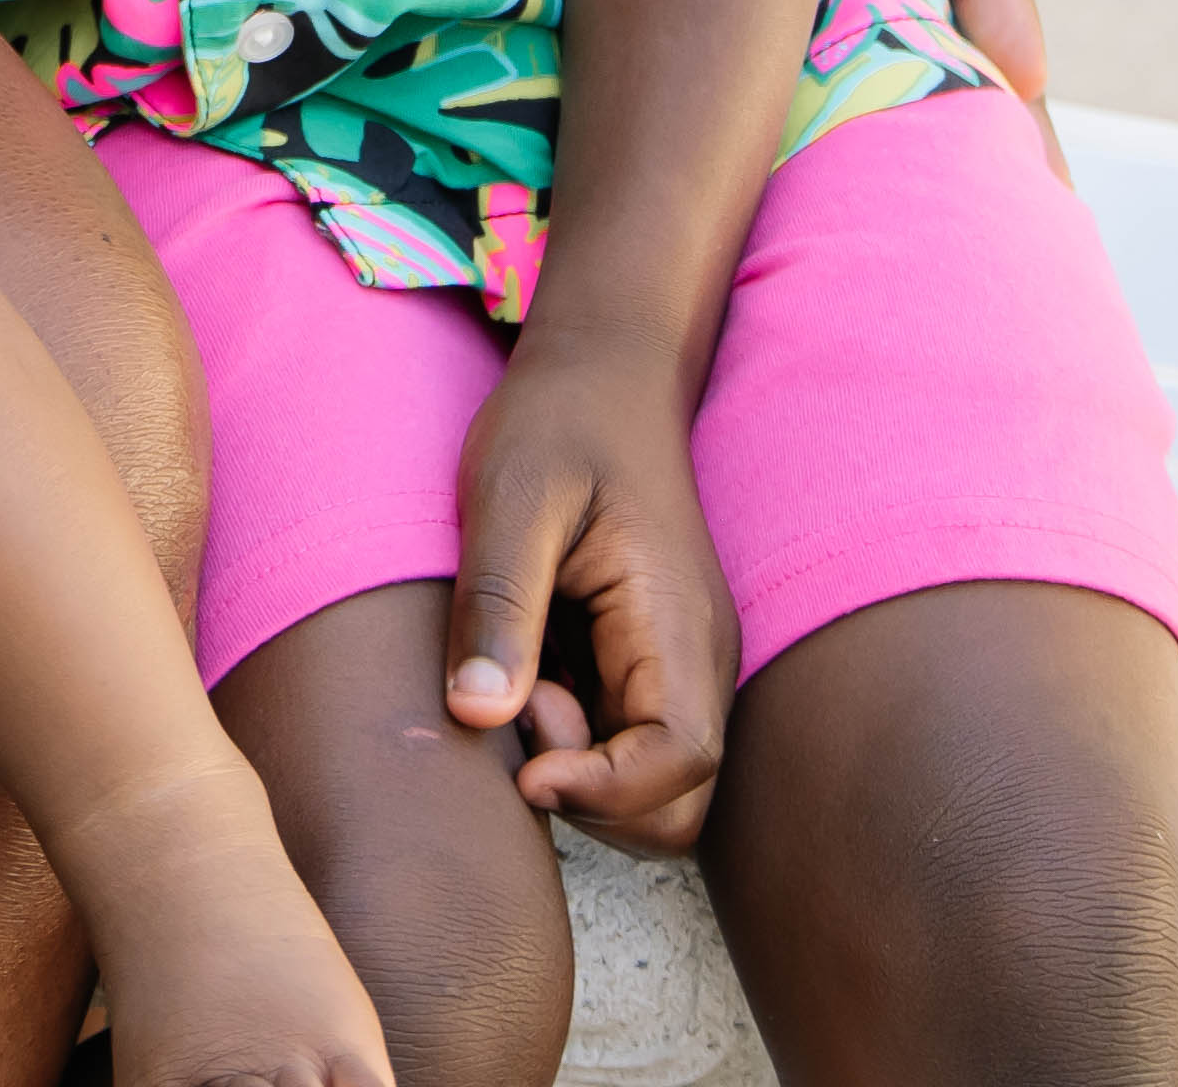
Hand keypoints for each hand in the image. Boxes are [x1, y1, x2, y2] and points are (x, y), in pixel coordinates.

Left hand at [443, 316, 746, 852]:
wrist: (603, 373)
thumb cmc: (556, 423)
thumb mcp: (509, 498)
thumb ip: (499, 605)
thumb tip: (479, 717)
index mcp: (677, 621)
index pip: (681, 763)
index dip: (605, 792)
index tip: (526, 763)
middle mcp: (698, 659)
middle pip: (677, 804)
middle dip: (594, 796)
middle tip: (523, 711)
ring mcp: (681, 667)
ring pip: (653, 788)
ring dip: (582, 772)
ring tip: (525, 688)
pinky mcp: (650, 666)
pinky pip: (627, 745)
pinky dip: (576, 742)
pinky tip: (532, 678)